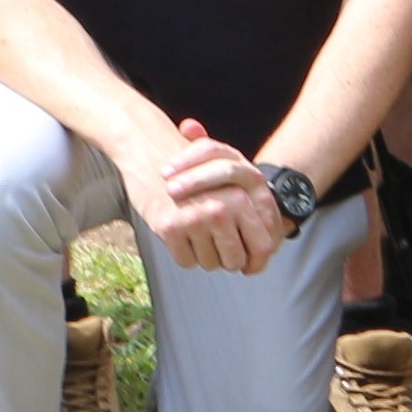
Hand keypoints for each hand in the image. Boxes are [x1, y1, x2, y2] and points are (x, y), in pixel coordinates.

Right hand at [139, 120, 286, 272]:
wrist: (148, 148)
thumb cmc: (191, 168)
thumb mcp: (229, 182)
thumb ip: (252, 215)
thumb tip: (261, 258)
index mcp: (240, 198)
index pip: (263, 246)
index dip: (256, 260)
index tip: (248, 263)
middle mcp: (219, 209)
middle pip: (234, 260)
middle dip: (226, 259)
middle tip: (216, 246)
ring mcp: (193, 219)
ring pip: (209, 263)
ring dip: (203, 254)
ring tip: (194, 230)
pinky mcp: (169, 228)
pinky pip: (185, 260)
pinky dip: (183, 252)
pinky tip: (179, 231)